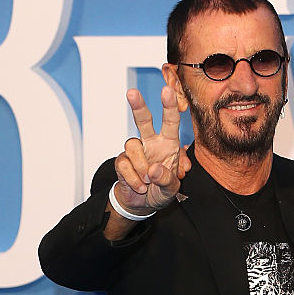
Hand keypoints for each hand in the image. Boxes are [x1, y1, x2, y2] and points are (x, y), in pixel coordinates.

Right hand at [113, 85, 190, 213]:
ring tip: (147, 183)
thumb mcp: (171, 189)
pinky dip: (133, 179)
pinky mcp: (122, 161)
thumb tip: (153, 169)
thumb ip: (166, 180)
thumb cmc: (161, 191)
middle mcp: (151, 143)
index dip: (169, 106)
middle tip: (132, 93)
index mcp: (168, 144)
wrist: (143, 204)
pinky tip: (139, 186)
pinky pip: (124, 165)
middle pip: (143, 120)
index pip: (170, 122)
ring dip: (141, 167)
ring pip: (132, 146)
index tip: (166, 90)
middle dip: (138, 106)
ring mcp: (136, 151)